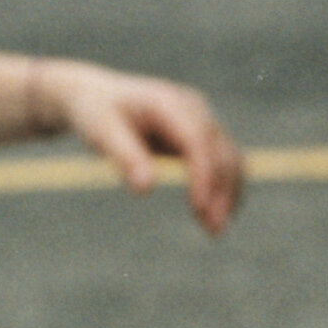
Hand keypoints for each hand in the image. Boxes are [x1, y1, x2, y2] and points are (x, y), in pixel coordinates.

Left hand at [32, 60, 244, 232]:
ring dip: (228, 196)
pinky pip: (225, 166)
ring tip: (215, 230)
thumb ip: (124, 156)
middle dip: (222, 191)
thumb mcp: (100, 130)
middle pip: (223, 151)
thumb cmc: (96, 113)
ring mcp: (203, 122)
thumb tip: (146, 188)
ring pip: (231, 161)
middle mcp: (195, 109)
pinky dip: (223, 192)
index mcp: (169, 102)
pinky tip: (212, 217)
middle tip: (213, 230)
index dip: (204, 173)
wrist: (97, 97)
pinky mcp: (204, 138)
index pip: (198, 139)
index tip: (199, 207)